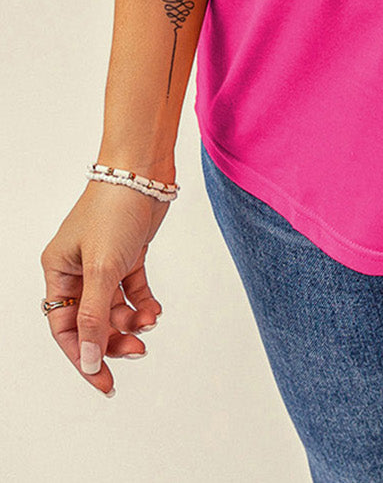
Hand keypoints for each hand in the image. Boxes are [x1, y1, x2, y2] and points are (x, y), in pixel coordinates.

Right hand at [40, 178, 169, 395]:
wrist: (144, 170)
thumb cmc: (114, 209)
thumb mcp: (102, 268)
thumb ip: (96, 316)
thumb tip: (89, 359)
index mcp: (58, 271)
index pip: (65, 327)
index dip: (83, 356)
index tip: (104, 381)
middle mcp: (78, 268)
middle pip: (92, 321)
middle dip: (112, 340)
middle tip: (137, 353)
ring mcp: (104, 261)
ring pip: (115, 307)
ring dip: (132, 321)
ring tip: (150, 323)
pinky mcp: (129, 253)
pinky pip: (133, 290)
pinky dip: (144, 302)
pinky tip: (156, 310)